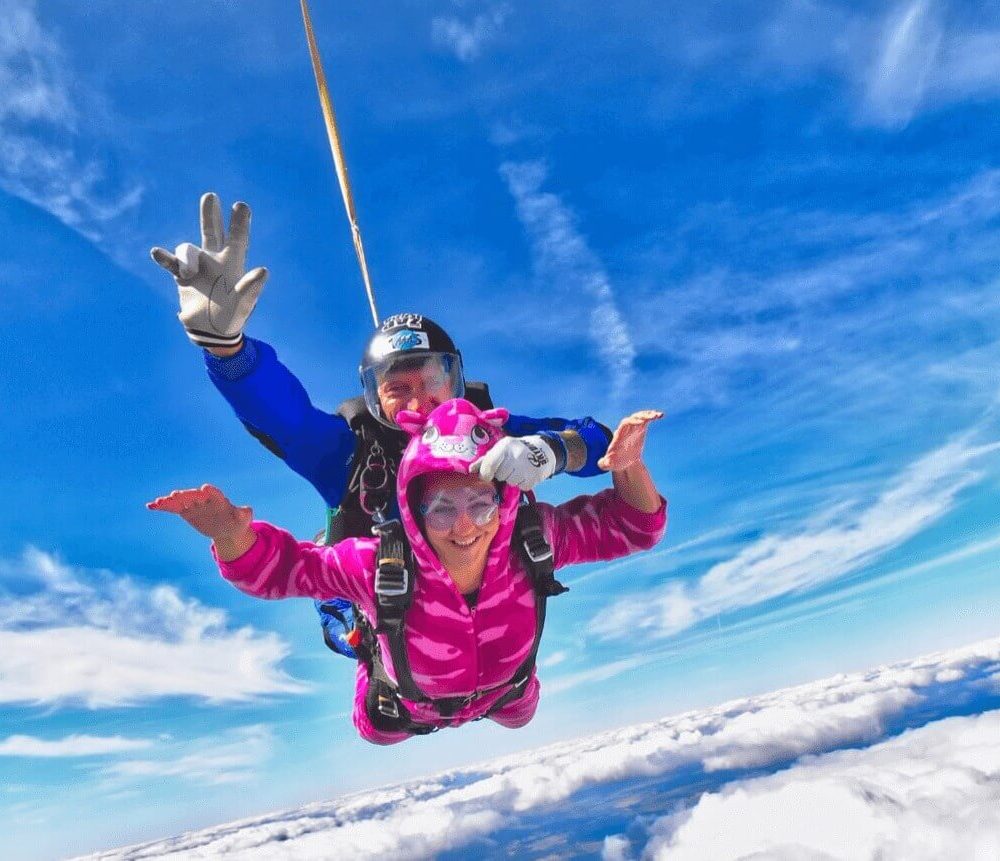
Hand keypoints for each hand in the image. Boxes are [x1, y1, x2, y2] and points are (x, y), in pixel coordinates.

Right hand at [147, 484, 255, 558]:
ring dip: (170, 501)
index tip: (205, 489)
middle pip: (194, 495)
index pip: (214, 493)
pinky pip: (173, 508)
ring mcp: (193, 505)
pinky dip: (163, 506)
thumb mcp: (243, 519)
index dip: (210, 491)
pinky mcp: (185, 511)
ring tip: (159, 502)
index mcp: (219, 499)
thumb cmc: (237, 521)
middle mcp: (204, 499)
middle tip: (175, 495)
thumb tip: (248, 511)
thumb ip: (244, 514)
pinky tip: (151, 506)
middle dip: (186, 495)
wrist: (227, 527)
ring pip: (181, 501)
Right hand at [150, 192, 268, 349]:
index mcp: (233, 264)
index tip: (241, 205)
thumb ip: (251, 288)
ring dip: (186, 256)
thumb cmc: (232, 318)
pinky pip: (171, 263)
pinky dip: (165, 258)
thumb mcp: (243, 304)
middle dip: (211, 215)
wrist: (211, 332)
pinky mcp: (182, 277)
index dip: (240, 223)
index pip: (238, 239)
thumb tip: (264, 271)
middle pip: (212, 232)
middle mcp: (215, 261)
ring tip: (187, 272)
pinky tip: (157, 252)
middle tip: (210, 196)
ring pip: (188, 248)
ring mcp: (198, 267)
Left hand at [470, 435, 556, 490]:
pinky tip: (525, 474)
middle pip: (500, 475)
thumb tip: (471, 470)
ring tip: (518, 470)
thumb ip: (485, 460)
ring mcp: (526, 466)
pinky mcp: (534, 477)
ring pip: (511, 482)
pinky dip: (522, 483)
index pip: (490, 464)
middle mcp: (516, 455)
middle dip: (502, 474)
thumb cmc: (515, 450)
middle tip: (509, 468)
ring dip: (512, 479)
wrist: (542, 451)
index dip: (486, 473)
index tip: (487, 476)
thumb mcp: (500, 449)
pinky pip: (521, 486)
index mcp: (505, 446)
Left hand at [597, 410, 662, 471]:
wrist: (623, 462)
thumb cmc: (614, 462)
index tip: (640, 422)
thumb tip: (601, 464)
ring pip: (640, 417)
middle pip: (633, 418)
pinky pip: (646, 420)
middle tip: (651, 416)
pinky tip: (660, 415)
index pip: (625, 424)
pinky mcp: (640, 429)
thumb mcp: (608, 464)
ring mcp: (633, 428)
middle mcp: (626, 429)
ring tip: (658, 415)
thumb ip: (604, 463)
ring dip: (648, 414)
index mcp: (619, 435)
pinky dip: (652, 416)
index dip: (632, 421)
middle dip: (641, 416)